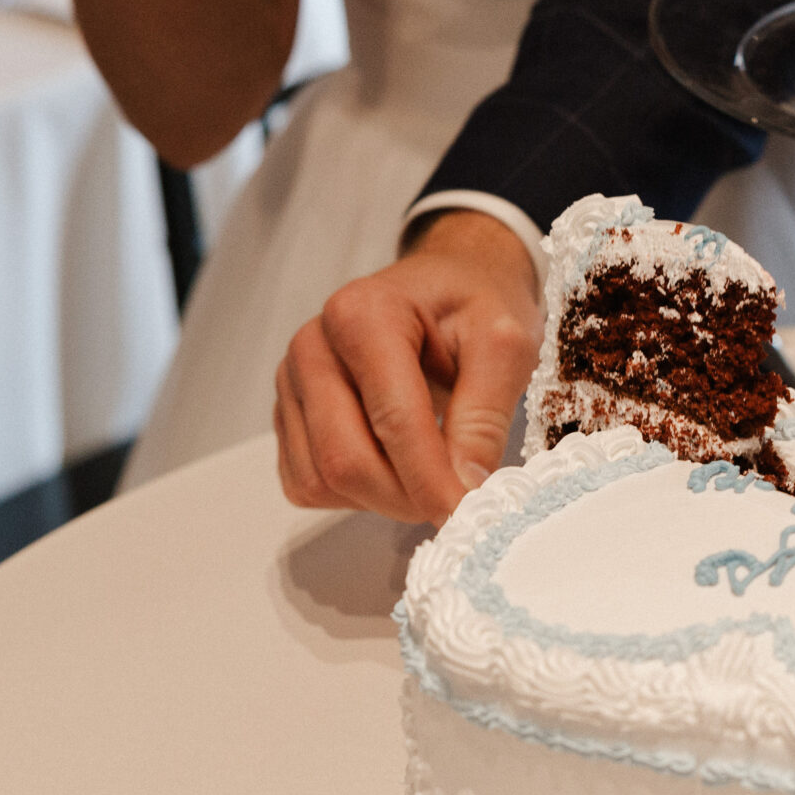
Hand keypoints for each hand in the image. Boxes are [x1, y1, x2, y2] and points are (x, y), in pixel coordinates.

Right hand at [274, 211, 541, 524]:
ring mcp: (292, 382)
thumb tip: (465, 488)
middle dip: (406, 497)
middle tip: (456, 501)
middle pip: (344, 459)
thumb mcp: (505, 344)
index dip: (432, 480)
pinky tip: (394, 467)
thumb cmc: (477, 303)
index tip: (468, 513)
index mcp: (363, 315)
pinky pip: (306, 482)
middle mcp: (312, 346)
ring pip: (321, 479)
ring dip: (381, 499)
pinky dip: (353, 495)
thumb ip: (487, 415)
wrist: (448, 280)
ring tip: (430, 475)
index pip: (392, 421)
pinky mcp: (288, 413)